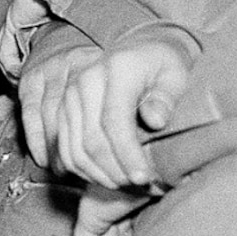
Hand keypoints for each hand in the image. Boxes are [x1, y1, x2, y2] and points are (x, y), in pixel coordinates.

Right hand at [26, 33, 193, 188]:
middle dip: (114, 170)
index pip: (114, 121)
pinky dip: (81, 169)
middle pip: (91, 139)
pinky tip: (104, 176)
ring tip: (123, 184)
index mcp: (115, 70)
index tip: (144, 177)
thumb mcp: (175, 74)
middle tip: (137, 185)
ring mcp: (68, 97)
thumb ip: (166, 96)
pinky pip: (64, 149)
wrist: (139, 50)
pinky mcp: (61, 111)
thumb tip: (155, 121)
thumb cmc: (162, 65)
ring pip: (74, 149)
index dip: (127, 154)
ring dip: (97, 174)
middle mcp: (84, 82)